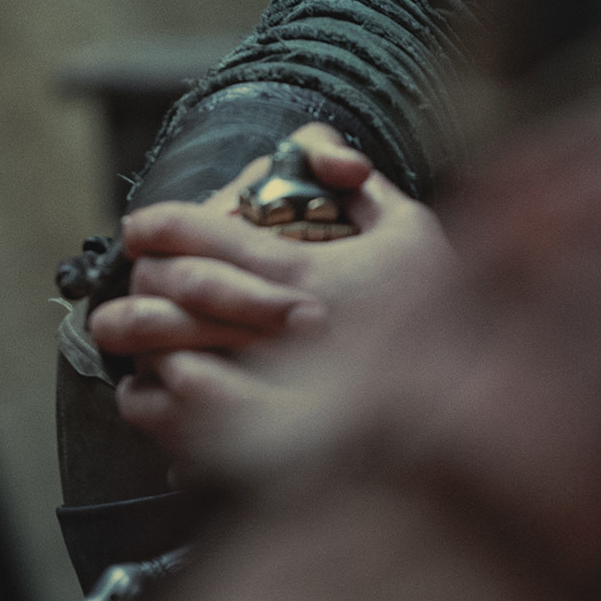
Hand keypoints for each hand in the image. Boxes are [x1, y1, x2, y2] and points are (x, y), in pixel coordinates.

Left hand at [90, 123, 452, 459]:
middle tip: (133, 276)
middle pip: (164, 293)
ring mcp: (257, 390)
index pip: (197, 235)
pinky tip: (157, 388)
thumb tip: (328, 158)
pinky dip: (151, 400)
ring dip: (138, 340)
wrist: (466, 416)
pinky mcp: (251, 442)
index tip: (138, 228)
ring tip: (135, 332)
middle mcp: (269, 331)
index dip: (157, 224)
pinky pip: (170, 418)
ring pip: (157, 356)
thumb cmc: (442, 318)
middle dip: (138, 280)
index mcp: (299, 275)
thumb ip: (361, 184)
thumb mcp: (413, 232)